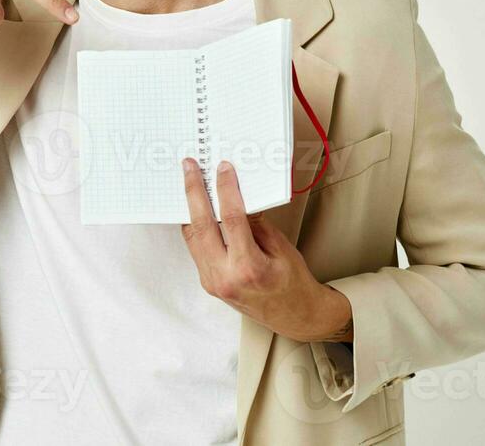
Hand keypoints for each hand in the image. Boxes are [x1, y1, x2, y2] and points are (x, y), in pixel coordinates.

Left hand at [179, 158, 353, 343]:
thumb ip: (257, 223)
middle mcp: (225, 276)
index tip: (223, 169)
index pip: (231, 219)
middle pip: (202, 226)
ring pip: (193, 237)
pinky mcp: (208, 282)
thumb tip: (239, 196)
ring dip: (189, 208)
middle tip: (189, 167)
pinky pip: (196, 248)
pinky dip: (195, 226)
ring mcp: (212, 282)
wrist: (294, 317)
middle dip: (193, 192)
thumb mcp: (282, 248)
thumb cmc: (293, 284)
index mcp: (249, 267)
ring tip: (189, 182)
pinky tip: (196, 209)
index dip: (226, 189)